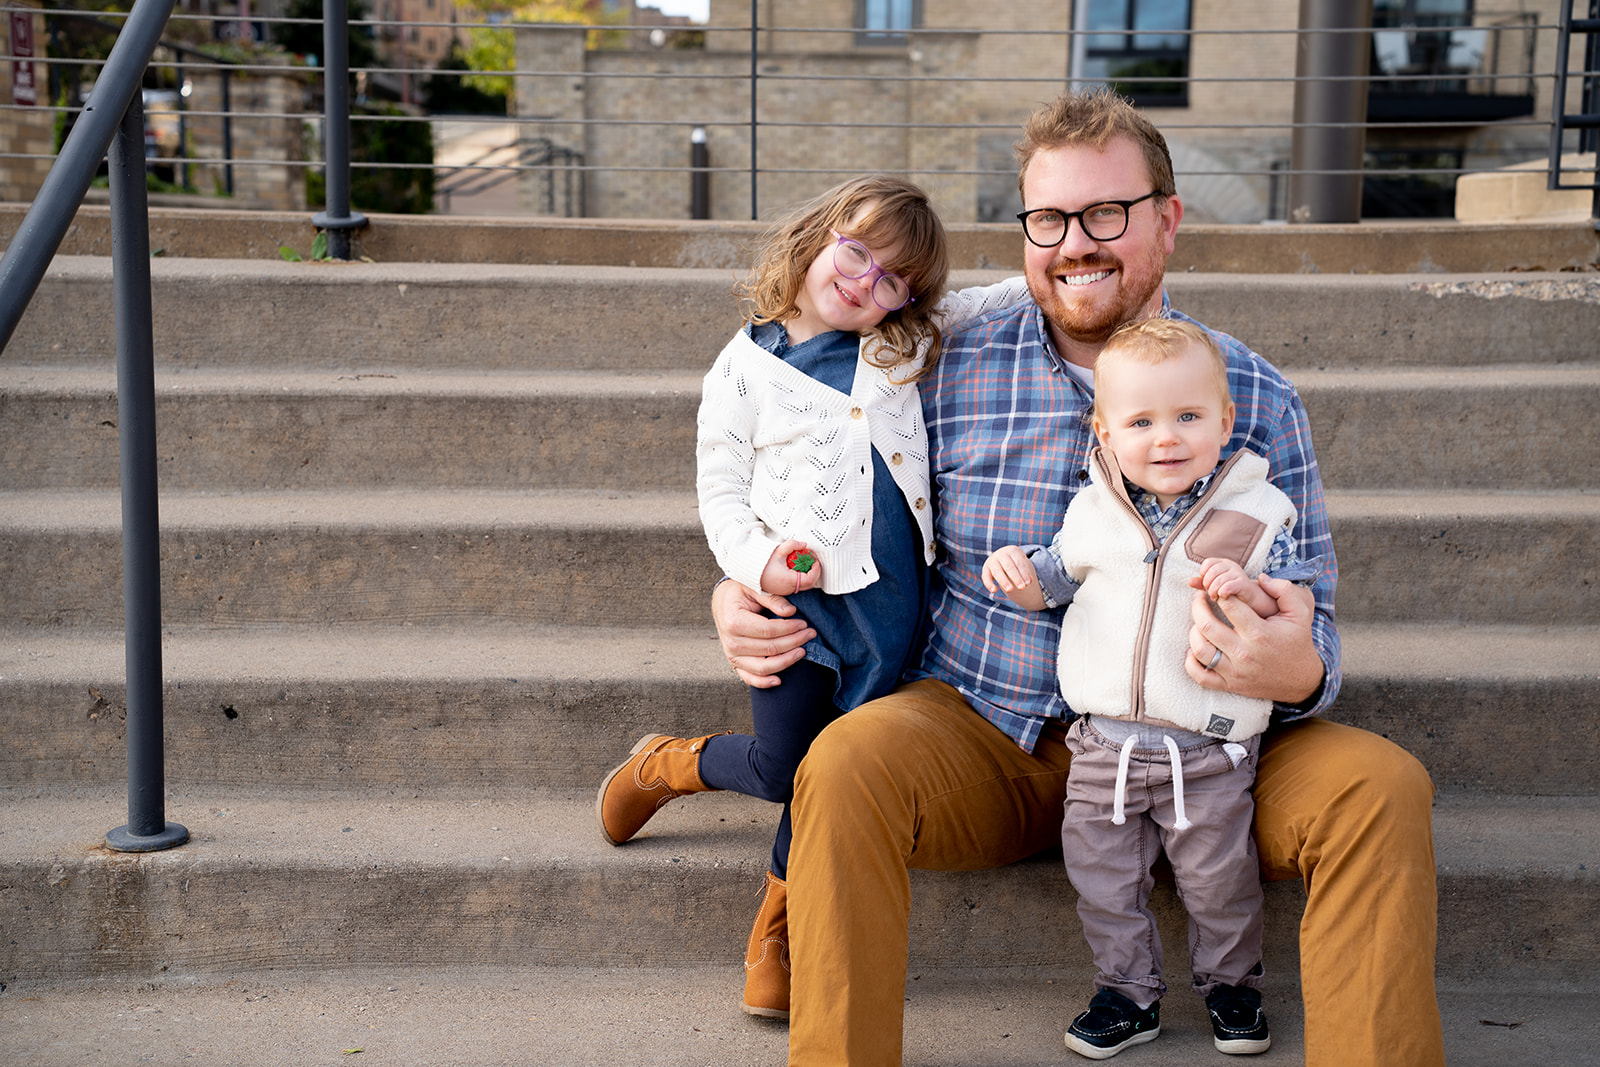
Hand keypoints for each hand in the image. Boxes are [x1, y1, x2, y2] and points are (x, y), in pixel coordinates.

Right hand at [711, 578, 815, 688]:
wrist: (722, 602)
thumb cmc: (739, 592)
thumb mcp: (754, 586)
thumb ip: (772, 598)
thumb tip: (791, 612)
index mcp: (734, 622)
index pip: (769, 630)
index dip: (790, 628)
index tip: (804, 623)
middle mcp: (731, 642)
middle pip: (770, 649)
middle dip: (794, 642)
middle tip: (810, 633)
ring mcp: (732, 655)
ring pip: (763, 667)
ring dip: (786, 661)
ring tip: (802, 651)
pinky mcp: (734, 663)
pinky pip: (749, 678)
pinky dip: (764, 682)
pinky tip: (779, 680)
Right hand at [761, 539, 822, 596]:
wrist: (749, 571)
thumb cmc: (763, 562)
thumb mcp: (778, 550)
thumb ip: (792, 545)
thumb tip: (804, 544)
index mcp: (789, 580)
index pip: (810, 579)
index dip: (816, 570)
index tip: (815, 560)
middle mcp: (788, 589)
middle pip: (810, 584)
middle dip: (814, 571)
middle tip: (812, 560)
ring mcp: (785, 591)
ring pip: (803, 585)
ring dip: (808, 574)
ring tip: (805, 562)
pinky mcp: (783, 591)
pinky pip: (796, 585)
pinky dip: (801, 577)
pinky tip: (797, 567)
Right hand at [982, 546, 1045, 609]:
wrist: (1001, 557)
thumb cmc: (1015, 563)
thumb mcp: (1021, 565)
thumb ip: (1024, 573)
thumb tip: (1029, 581)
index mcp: (1013, 550)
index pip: (1020, 563)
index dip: (1024, 573)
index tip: (1028, 583)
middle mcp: (1001, 554)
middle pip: (1009, 567)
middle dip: (1016, 578)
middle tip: (1022, 587)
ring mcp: (992, 560)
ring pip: (997, 572)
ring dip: (1004, 581)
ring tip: (1010, 590)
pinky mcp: (985, 568)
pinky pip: (986, 577)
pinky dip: (989, 584)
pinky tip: (994, 591)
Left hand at [1185, 576, 1322, 703]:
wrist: (1301, 681)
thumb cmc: (1297, 642)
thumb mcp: (1300, 613)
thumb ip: (1284, 590)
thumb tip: (1261, 578)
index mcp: (1259, 633)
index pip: (1228, 605)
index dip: (1220, 591)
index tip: (1219, 588)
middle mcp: (1244, 653)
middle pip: (1207, 625)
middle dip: (1198, 605)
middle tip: (1200, 597)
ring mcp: (1235, 672)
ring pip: (1199, 649)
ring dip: (1194, 631)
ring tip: (1200, 621)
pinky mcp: (1229, 685)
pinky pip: (1199, 675)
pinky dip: (1190, 661)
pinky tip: (1196, 648)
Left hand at [1195, 557, 1250, 601]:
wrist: (1251, 599)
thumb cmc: (1231, 591)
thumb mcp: (1214, 586)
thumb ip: (1202, 583)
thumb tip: (1189, 581)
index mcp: (1223, 563)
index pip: (1208, 562)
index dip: (1203, 574)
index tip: (1205, 584)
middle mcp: (1231, 565)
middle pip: (1212, 571)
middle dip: (1207, 585)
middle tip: (1210, 594)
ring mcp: (1238, 573)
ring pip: (1218, 580)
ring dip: (1213, 591)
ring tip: (1215, 598)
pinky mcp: (1243, 583)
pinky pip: (1228, 586)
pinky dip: (1222, 593)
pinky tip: (1222, 597)